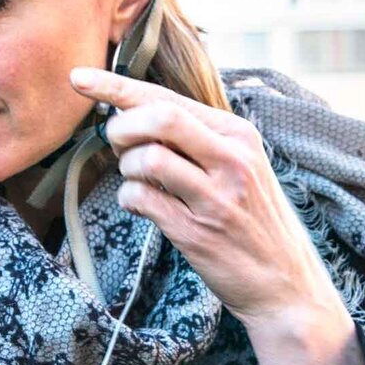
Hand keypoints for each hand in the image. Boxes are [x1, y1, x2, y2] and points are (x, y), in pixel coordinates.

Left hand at [69, 66, 350, 337]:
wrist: (286, 285)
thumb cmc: (254, 221)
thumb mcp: (242, 167)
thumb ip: (197, 138)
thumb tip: (133, 111)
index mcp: (239, 135)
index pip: (169, 98)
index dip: (117, 86)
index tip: (79, 79)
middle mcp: (232, 160)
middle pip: (158, 117)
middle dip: (121, 127)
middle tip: (118, 146)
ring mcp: (216, 198)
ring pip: (146, 158)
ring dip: (126, 168)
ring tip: (138, 181)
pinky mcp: (198, 233)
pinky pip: (141, 199)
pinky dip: (129, 199)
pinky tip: (143, 206)